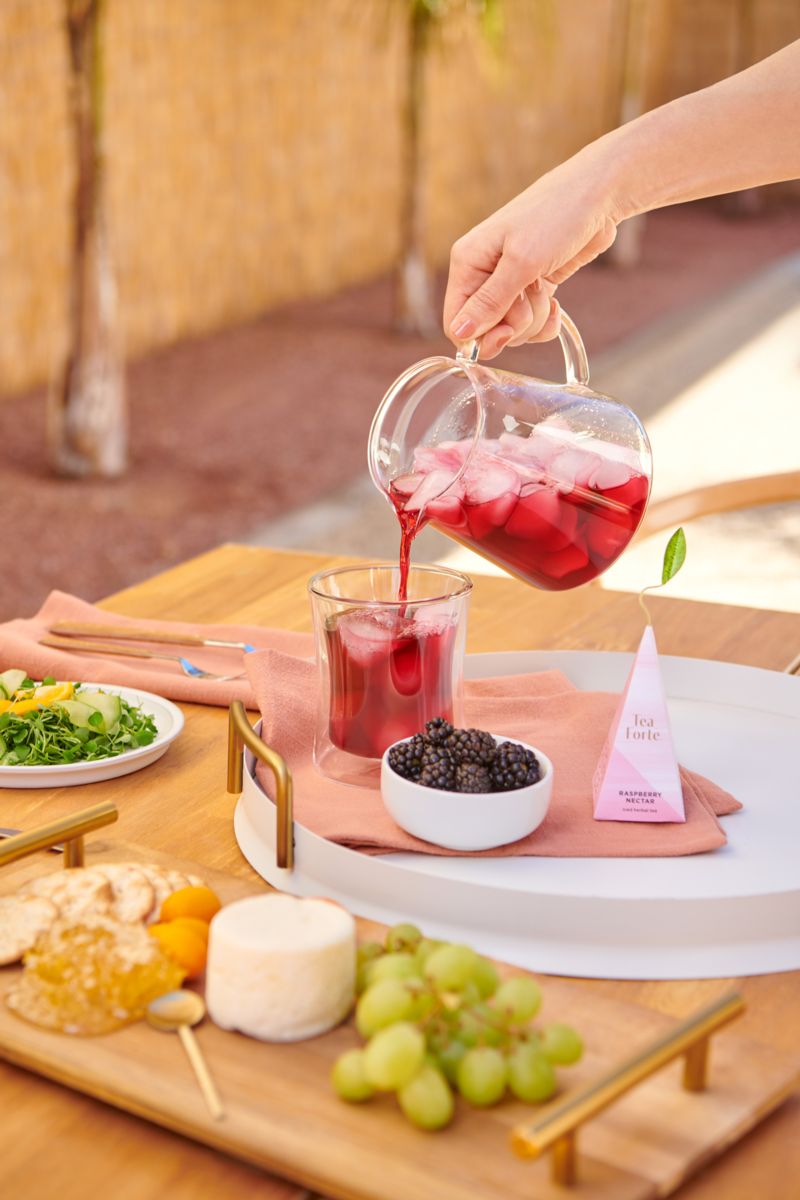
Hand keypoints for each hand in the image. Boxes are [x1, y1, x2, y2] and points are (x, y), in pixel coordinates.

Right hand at [443, 153, 619, 358]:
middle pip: (487, 330)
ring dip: (535, 318)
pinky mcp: (533, 288)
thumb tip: (459, 334)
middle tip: (533, 292)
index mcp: (467, 264)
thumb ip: (490, 302)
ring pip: (512, 330)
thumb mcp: (522, 262)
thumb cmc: (556, 215)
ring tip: (545, 285)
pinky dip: (546, 322)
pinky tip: (556, 304)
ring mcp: (509, 283)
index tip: (507, 332)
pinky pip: (532, 324)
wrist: (599, 195)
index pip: (457, 323)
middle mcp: (483, 275)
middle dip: (515, 323)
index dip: (479, 338)